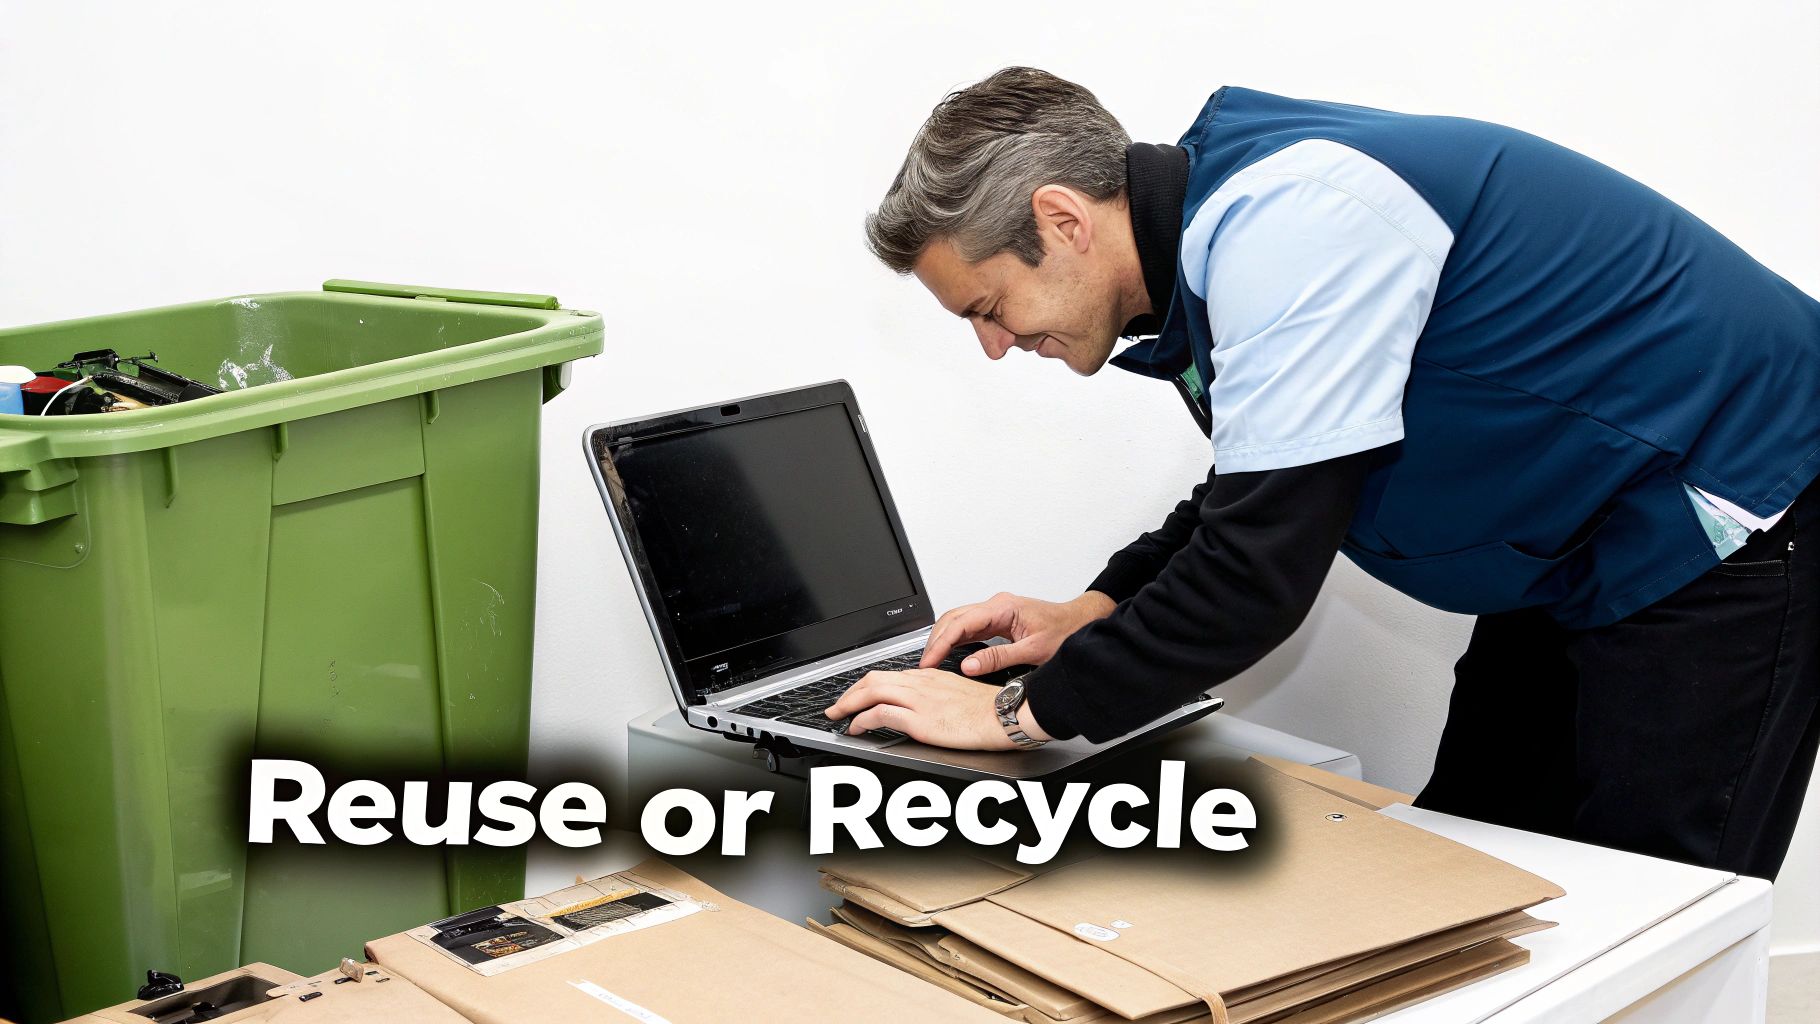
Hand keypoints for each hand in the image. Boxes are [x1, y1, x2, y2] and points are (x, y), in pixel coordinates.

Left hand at [824, 668, 1050, 749]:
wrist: (1006, 715)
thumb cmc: (990, 710)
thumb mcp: (960, 695)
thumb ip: (939, 697)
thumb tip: (925, 708)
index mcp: (931, 676)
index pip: (890, 676)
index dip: (867, 686)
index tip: (858, 696)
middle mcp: (921, 683)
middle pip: (874, 679)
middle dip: (849, 692)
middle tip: (837, 705)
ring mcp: (919, 700)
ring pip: (871, 691)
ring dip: (848, 703)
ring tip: (838, 715)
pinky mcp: (920, 719)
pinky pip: (880, 713)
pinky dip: (862, 719)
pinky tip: (856, 728)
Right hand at [920, 591, 1115, 675]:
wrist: (1081, 622)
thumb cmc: (1065, 631)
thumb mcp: (1032, 650)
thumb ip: (998, 658)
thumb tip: (969, 666)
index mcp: (1002, 608)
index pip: (960, 623)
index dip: (940, 643)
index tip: (929, 661)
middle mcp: (996, 606)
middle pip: (953, 619)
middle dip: (935, 640)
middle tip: (926, 664)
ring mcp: (996, 611)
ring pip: (958, 621)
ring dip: (943, 639)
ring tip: (933, 660)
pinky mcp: (998, 619)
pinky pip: (969, 626)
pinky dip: (955, 639)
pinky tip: (949, 652)